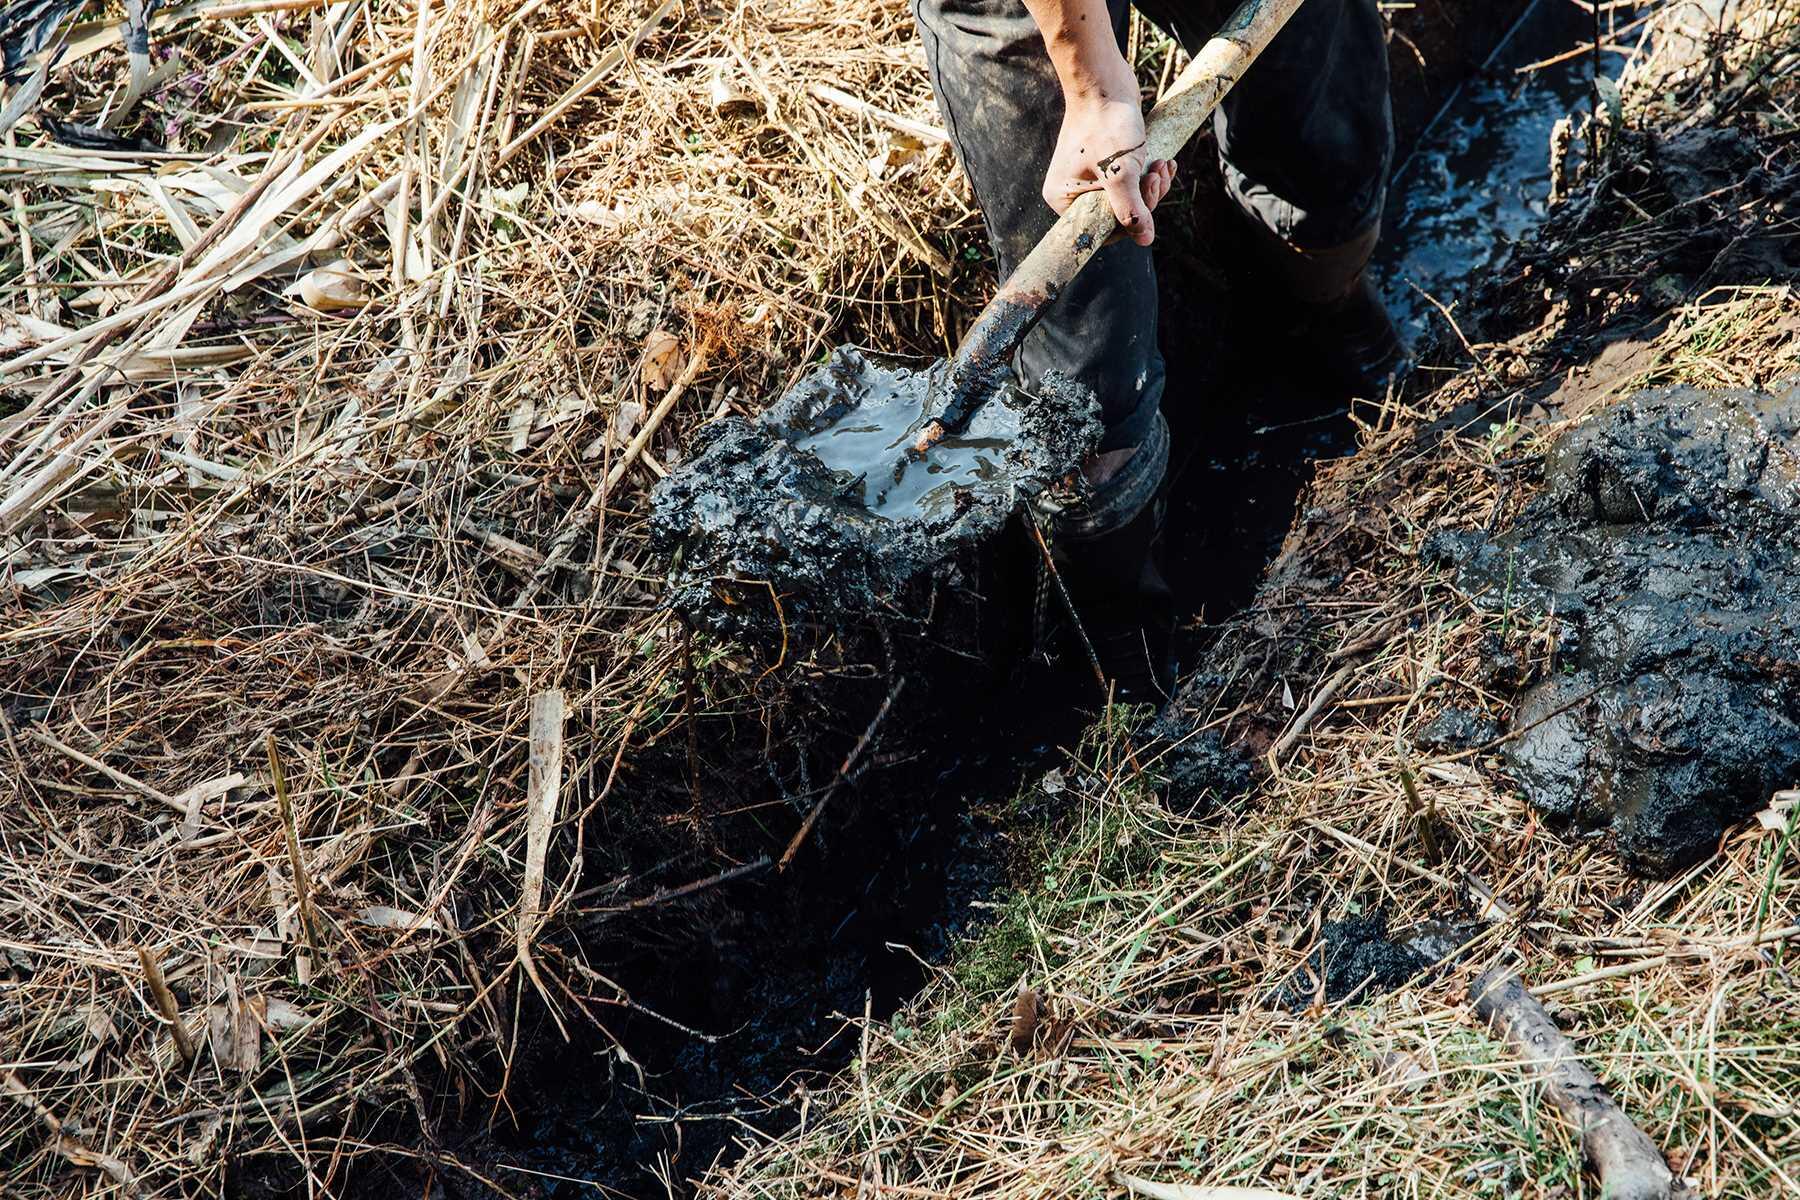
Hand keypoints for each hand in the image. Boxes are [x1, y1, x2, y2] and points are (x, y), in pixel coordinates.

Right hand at [1044, 90, 1175, 246]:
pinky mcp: (1107, 161)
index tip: (1147, 200)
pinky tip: (1164, 163)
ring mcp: (1090, 176)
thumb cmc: (1106, 124)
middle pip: (1117, 214)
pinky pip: (1131, 180)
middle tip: (1158, 176)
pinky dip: (1148, 175)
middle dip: (1145, 199)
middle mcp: (1073, 191)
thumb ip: (1132, 210)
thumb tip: (1145, 239)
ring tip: (1163, 166)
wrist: (1105, 81)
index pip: (1100, 229)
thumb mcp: (1120, 173)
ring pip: (1128, 197)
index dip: (1129, 223)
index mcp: (1064, 199)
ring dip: (1151, 186)